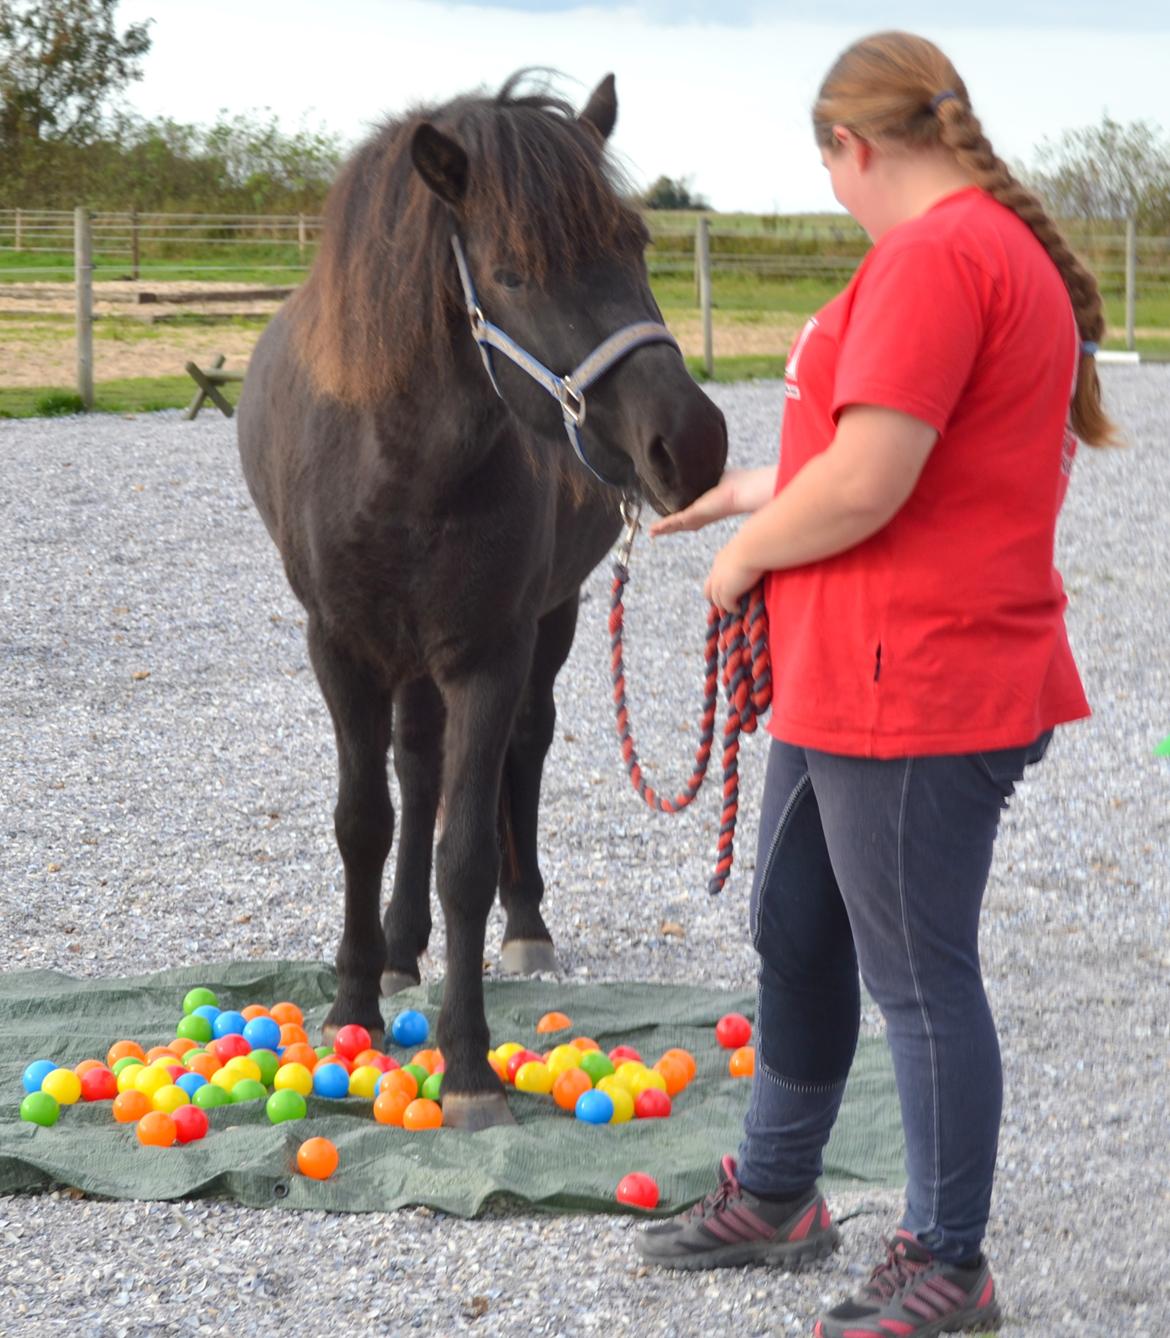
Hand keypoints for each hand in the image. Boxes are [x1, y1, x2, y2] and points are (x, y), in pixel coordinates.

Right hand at [649, 467, 772, 537]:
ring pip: (675, 524)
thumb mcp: (715, 477)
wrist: (743, 490)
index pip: (688, 514)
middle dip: (666, 526)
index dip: (677, 517)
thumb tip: (703, 463)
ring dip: (663, 528)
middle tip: (654, 531)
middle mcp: (701, 516)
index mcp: (706, 508)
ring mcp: (696, 518)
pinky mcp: (693, 516)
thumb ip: (707, 474)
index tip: (668, 518)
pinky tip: (654, 529)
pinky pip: (674, 522)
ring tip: (651, 532)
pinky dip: (663, 526)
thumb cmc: (736, 483)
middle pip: (679, 523)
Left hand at [703, 540, 762, 612]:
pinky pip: (727, 606)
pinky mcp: (726, 592)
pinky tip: (740, 609)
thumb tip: (759, 550)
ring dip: (725, 606)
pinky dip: (733, 609)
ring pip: (716, 601)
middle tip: (726, 605)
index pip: (713, 577)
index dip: (718, 585)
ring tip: (735, 608)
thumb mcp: (749, 548)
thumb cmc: (758, 544)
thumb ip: (748, 553)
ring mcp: (719, 583)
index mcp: (721, 559)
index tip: (728, 590)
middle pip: (707, 591)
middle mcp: (716, 571)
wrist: (754, 547)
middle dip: (715, 599)